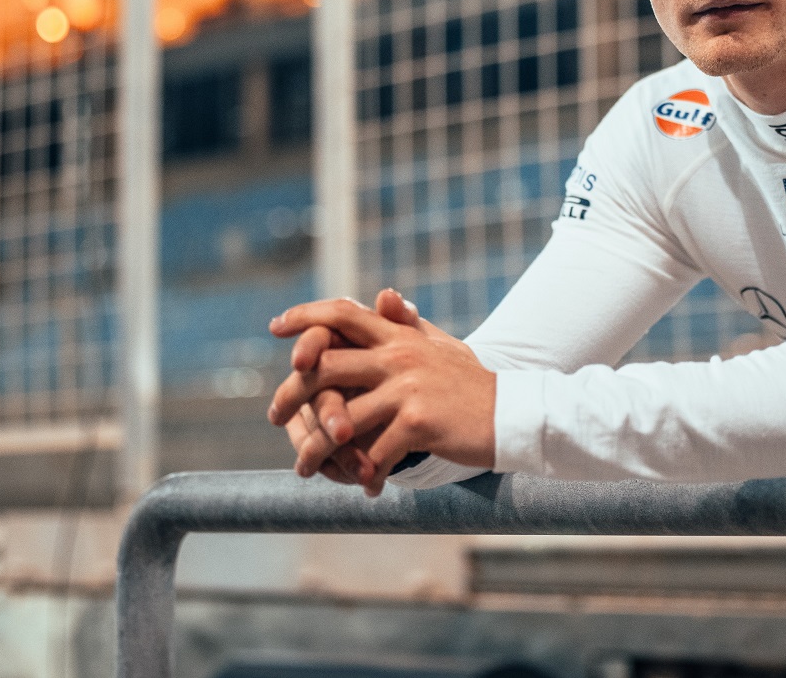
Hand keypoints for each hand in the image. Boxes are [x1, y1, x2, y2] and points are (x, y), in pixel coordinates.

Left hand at [268, 288, 495, 494]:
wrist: (512, 414)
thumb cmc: (470, 383)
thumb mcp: (440, 346)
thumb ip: (407, 324)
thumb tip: (383, 296)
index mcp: (399, 336)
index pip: (342, 313)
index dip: (305, 317)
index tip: (275, 327)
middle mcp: (398, 356)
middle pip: (325, 367)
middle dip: (292, 393)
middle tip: (273, 416)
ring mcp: (407, 389)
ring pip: (341, 420)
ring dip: (317, 450)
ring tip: (304, 469)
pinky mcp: (417, 423)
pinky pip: (374, 453)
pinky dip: (365, 474)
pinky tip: (365, 488)